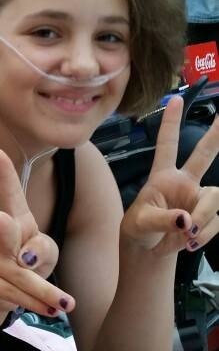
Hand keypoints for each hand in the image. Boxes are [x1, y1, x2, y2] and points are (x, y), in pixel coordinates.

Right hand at [0, 148, 73, 324]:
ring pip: (22, 276)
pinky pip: (18, 296)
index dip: (4, 174)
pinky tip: (52, 311)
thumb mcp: (44, 253)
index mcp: (17, 223)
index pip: (11, 196)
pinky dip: (38, 305)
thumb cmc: (28, 265)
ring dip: (46, 292)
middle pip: (5, 232)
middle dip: (2, 226)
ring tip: (66, 303)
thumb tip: (26, 259)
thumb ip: (43, 250)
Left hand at [121, 96, 218, 255]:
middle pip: (204, 154)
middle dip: (216, 135)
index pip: (166, 144)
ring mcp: (199, 198)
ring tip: (187, 235)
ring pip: (215, 197)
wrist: (149, 251)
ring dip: (206, 218)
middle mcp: (184, 182)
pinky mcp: (210, 216)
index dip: (171, 123)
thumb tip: (186, 220)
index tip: (175, 99)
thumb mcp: (141, 224)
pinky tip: (191, 242)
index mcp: (162, 176)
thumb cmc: (139, 230)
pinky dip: (207, 232)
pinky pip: (218, 220)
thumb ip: (162, 220)